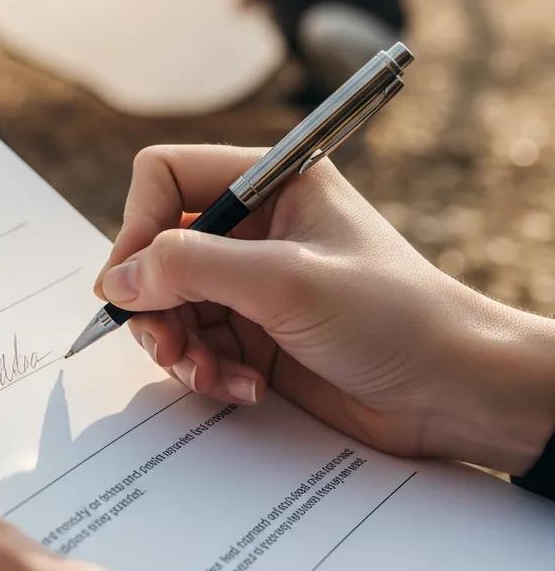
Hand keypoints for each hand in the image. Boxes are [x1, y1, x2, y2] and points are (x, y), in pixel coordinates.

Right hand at [96, 145, 554, 474]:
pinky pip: (196, 344)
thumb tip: (115, 280)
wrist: (455, 393)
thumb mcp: (285, 280)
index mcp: (267, 183)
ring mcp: (251, 282)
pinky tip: (245, 388)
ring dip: (179, 346)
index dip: (138, 226)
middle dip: (155, 302)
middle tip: (166, 346)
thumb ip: (190, 267)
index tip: (131, 282)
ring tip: (209, 374)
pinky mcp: (254, 332)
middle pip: (157, 248)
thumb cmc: (392, 316)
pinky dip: (207, 371)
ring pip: (168, 303)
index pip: (166, 178)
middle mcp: (253, 227)